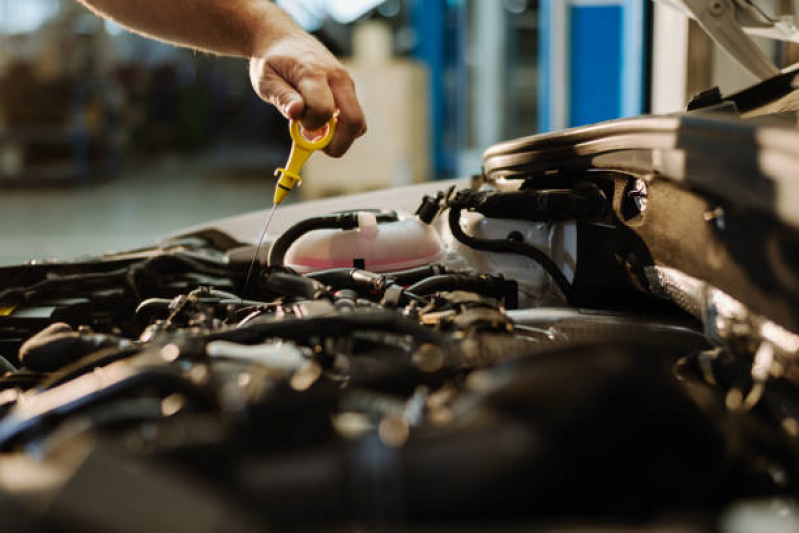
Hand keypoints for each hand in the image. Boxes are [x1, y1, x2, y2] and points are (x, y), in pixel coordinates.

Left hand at [249, 33, 366, 156]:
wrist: (283, 39)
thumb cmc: (272, 62)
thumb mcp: (266, 79)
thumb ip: (282, 97)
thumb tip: (297, 113)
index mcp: (314, 72)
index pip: (323, 110)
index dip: (309, 125)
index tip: (295, 123)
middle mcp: (338, 77)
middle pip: (354, 121)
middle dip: (336, 144)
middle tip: (315, 145)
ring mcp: (347, 83)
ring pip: (358, 123)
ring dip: (338, 136)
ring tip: (315, 129)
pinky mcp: (349, 90)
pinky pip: (353, 117)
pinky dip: (340, 129)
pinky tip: (320, 122)